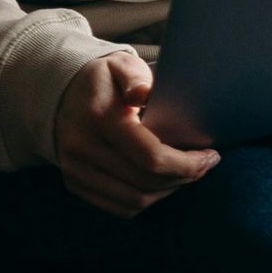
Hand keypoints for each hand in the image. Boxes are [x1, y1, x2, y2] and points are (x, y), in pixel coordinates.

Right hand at [53, 51, 219, 216]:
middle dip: (184, 177)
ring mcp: (74, 170)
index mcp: (98, 117)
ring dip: (168, 191)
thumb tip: (143, 94)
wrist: (60, 94)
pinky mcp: (74, 184)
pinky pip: (119, 207)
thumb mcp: (120, 65)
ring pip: (134, 201)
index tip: (210, 156)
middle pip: (146, 183)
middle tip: (205, 165)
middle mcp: (81, 148)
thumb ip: (135, 78)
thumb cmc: (104, 79)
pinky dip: (147, 200)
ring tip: (186, 173)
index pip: (151, 157)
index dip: (187, 164)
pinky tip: (162, 183)